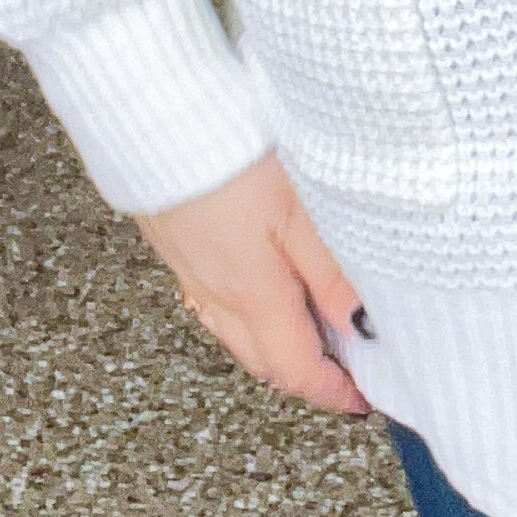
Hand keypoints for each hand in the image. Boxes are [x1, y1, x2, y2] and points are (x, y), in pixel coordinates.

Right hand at [136, 152, 371, 418]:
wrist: (153, 114)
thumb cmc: (230, 153)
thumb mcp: (301, 211)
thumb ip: (333, 272)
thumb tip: (363, 325)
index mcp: (253, 293)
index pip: (296, 367)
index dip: (331, 393)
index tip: (360, 402)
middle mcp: (216, 293)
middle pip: (263, 360)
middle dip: (304, 376)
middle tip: (344, 373)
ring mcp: (190, 271)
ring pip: (235, 332)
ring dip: (272, 345)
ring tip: (310, 332)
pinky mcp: (174, 244)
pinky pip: (211, 300)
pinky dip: (243, 313)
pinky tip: (258, 287)